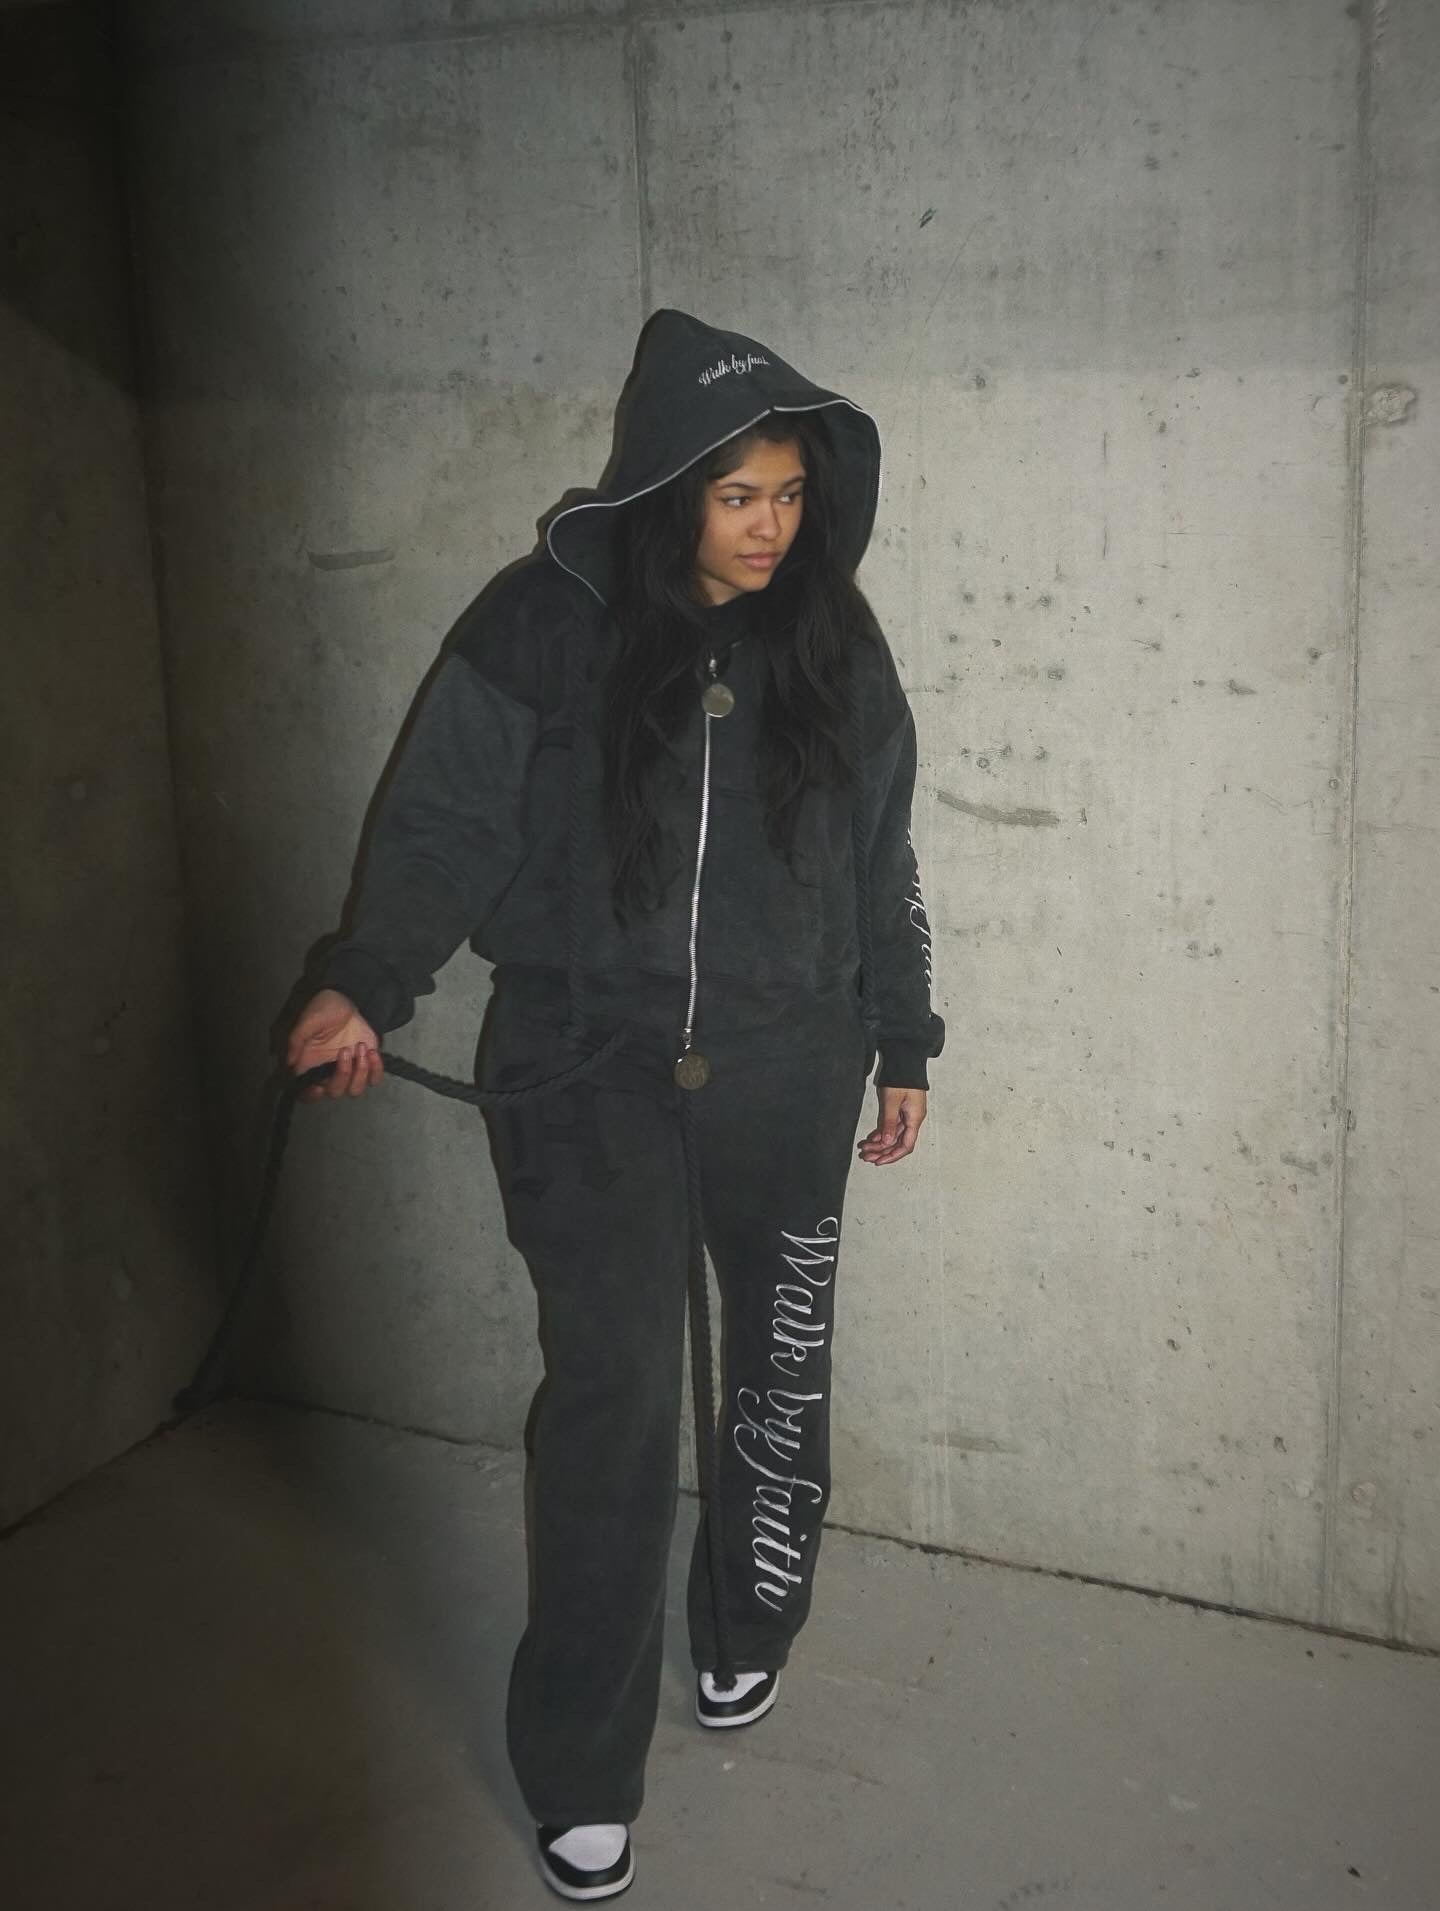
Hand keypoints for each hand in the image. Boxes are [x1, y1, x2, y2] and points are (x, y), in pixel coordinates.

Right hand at [286, 989, 384, 1103]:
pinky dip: (375, 1071)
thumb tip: (289, 1064)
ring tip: (361, 1048)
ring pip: (354, 1090)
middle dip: (342, 1076)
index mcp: (310, 1064)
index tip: (319, 1087)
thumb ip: (296, 1041)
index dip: (311, 1095)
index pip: (306, 1092)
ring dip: (360, 1073)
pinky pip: (374, 1079)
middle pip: (334, 1092)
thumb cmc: (325, 1007)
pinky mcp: (366, 1063)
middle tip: (345, 1050)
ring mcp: (349, 1069)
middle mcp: (328, 1071)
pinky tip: (373, 1052)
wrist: (349, 996)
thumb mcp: (308, 1020)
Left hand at [858, 1085, 926, 1165]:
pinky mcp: (900, 1109)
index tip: (878, 1161)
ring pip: (893, 1135)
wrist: (905, 1060)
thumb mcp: (892, 1100)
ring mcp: (906, 1114)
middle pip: (898, 1142)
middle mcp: (912, 1119)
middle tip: (865, 1156)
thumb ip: (889, 1121)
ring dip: (879, 1143)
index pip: (906, 1145)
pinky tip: (870, 1138)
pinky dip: (880, 1133)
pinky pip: (891, 1126)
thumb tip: (886, 1142)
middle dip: (882, 1151)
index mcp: (915, 1118)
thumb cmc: (901, 1077)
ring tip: (864, 1148)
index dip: (892, 1156)